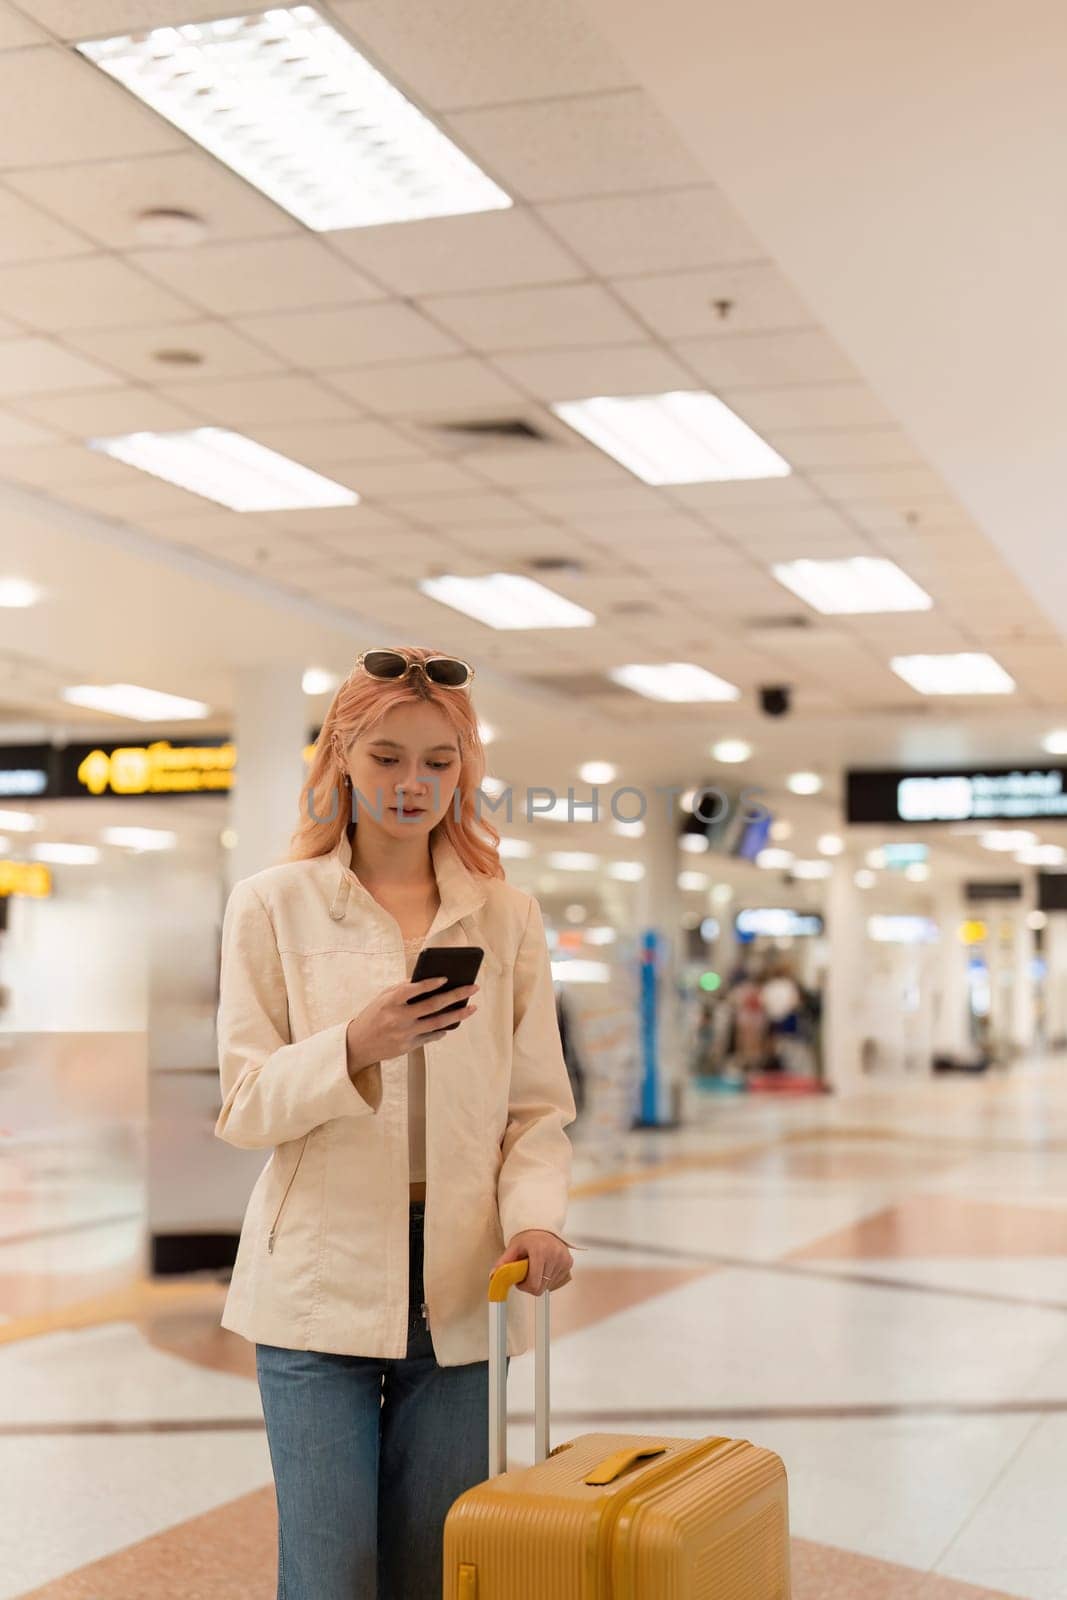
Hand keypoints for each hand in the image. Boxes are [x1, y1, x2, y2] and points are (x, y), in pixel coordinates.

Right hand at [346, 977, 479, 1074]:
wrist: (357, 1045)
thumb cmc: (373, 1015)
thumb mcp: (383, 998)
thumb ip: (403, 988)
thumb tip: (428, 979)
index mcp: (390, 1001)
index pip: (413, 989)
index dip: (430, 983)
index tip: (446, 978)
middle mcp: (398, 1017)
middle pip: (433, 1005)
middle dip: (456, 995)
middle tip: (473, 987)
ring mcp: (405, 1034)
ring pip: (438, 1023)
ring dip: (458, 1015)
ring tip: (472, 1007)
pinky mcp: (408, 1046)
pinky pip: (431, 1036)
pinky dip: (442, 1029)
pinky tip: (452, 1023)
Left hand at [491, 1230, 573, 1296]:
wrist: (543, 1228)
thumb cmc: (528, 1237)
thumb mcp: (514, 1247)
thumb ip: (503, 1262)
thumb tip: (493, 1276)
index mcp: (540, 1251)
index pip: (534, 1284)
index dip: (524, 1286)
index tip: (520, 1280)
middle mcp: (554, 1255)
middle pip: (541, 1287)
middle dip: (531, 1284)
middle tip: (527, 1273)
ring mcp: (563, 1260)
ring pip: (549, 1286)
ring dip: (540, 1281)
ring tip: (536, 1268)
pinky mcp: (568, 1263)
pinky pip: (556, 1281)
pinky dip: (549, 1278)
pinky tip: (545, 1267)